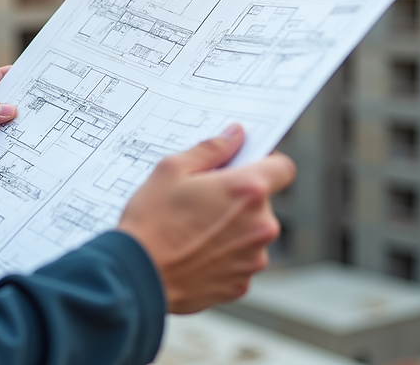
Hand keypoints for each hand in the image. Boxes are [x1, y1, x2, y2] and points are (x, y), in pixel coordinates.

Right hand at [117, 124, 295, 313]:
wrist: (137, 276)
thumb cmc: (151, 222)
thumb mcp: (170, 170)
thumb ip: (210, 150)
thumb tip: (234, 136)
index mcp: (247, 191)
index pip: (282, 167)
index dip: (265, 163)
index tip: (244, 166)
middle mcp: (260, 225)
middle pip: (262, 203)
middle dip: (237, 199)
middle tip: (200, 201)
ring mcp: (253, 258)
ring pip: (250, 233)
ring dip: (231, 229)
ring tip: (192, 230)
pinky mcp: (241, 284)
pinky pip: (238, 261)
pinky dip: (222, 256)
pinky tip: (193, 253)